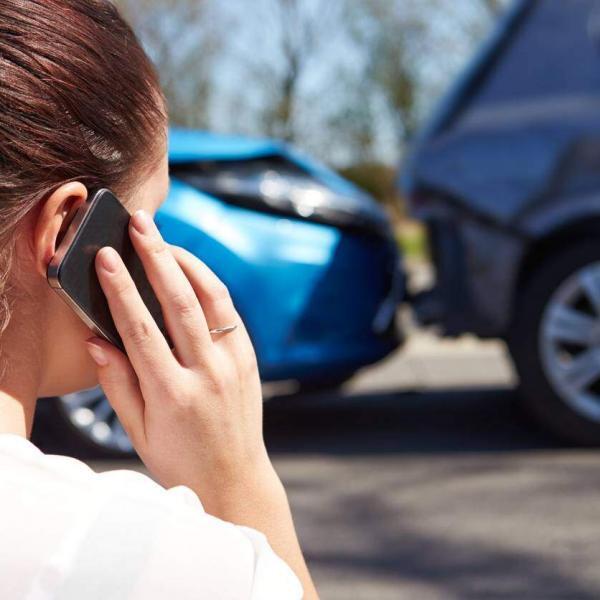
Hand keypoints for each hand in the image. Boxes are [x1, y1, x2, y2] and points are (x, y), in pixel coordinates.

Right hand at [84, 209, 273, 511]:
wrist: (235, 477)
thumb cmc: (180, 458)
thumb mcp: (139, 432)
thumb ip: (117, 384)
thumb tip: (97, 339)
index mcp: (173, 394)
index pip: (141, 330)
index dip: (121, 289)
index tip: (106, 257)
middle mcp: (208, 374)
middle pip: (180, 302)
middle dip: (156, 257)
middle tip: (140, 224)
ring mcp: (234, 364)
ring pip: (212, 299)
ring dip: (187, 262)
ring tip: (164, 239)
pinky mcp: (249, 359)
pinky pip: (229, 312)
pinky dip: (210, 285)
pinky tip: (191, 270)